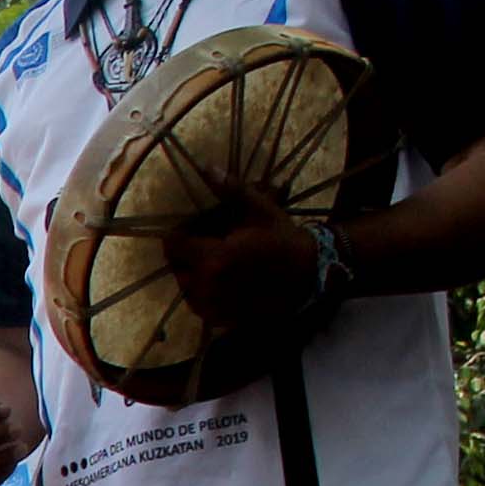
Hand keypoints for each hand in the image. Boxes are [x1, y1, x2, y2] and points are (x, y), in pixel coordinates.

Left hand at [159, 177, 319, 349]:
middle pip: (177, 267)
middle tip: (207, 243)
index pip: (173, 245)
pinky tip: (223, 280)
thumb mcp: (259, 210)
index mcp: (214, 257)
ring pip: (186, 287)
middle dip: (187, 254)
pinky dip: (204, 293)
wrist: (311, 272)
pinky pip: (200, 305)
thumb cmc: (284, 238)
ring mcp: (215, 306)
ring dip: (194, 274)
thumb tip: (206, 167)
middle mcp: (209, 285)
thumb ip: (230, 190)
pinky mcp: (223, 319)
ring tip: (216, 261)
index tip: (193, 228)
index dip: (180, 234)